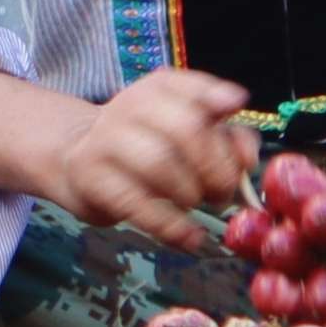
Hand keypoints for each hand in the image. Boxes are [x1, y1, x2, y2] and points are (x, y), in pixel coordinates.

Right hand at [53, 68, 258, 248]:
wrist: (77, 160)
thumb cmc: (146, 147)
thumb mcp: (186, 132)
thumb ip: (226, 138)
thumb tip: (247, 160)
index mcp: (158, 89)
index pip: (193, 88)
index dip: (216, 101)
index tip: (235, 112)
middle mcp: (130, 105)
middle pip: (184, 128)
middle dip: (215, 167)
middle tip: (222, 193)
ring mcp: (105, 139)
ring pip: (159, 164)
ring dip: (190, 194)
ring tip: (195, 206)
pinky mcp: (90, 176)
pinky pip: (136, 203)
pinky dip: (170, 225)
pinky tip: (189, 238)